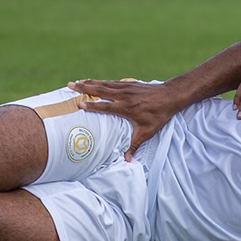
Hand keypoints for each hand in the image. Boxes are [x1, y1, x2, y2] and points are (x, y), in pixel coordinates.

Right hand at [66, 79, 183, 157]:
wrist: (170, 96)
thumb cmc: (158, 115)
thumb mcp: (147, 132)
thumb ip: (134, 144)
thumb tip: (126, 160)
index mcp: (126, 107)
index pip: (104, 106)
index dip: (91, 105)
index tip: (78, 104)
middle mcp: (123, 95)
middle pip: (100, 90)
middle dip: (84, 87)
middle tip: (69, 85)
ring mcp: (126, 87)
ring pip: (104, 83)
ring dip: (89, 82)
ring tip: (76, 82)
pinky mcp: (129, 83)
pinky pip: (111, 82)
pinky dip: (100, 81)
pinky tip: (93, 81)